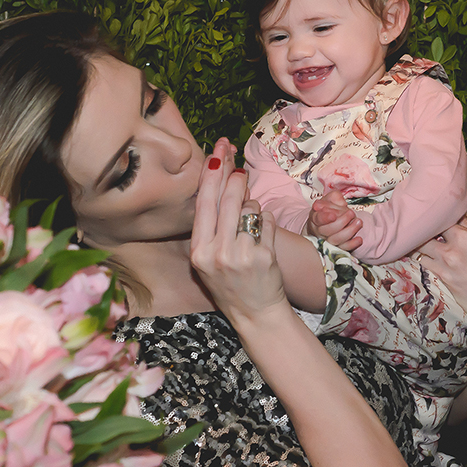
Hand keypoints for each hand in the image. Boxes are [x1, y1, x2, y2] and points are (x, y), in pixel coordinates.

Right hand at [191, 139, 286, 326]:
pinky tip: (264, 237)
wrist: (255, 314)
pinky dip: (268, 223)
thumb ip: (213, 227)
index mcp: (199, 251)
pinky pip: (268, 222)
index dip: (211, 174)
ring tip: (251, 223)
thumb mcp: (210, 259)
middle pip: (227, 199)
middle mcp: (216, 253)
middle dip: (235, 178)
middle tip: (240, 169)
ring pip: (250, 208)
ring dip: (253, 207)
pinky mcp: (264, 256)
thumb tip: (223, 182)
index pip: (203, 204)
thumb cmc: (231, 283)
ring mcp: (241, 254)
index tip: (218, 152)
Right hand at [307, 191, 362, 251]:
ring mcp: (327, 240)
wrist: (326, 224)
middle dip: (342, 222)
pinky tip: (359, 239)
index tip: (334, 215)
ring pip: (336, 240)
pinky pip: (343, 249)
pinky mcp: (337, 248)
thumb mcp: (330, 199)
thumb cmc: (329, 210)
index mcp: (315, 217)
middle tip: (351, 213)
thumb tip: (339, 202)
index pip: (318, 218)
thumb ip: (334, 197)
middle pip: (327, 230)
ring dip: (349, 231)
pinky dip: (352, 245)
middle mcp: (319, 230)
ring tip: (359, 222)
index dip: (325, 218)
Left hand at [415, 220, 466, 350]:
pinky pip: (424, 264)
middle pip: (427, 230)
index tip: (434, 217)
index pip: (444, 217)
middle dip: (423, 229)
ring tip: (418, 244)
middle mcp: (454, 247)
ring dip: (418, 245)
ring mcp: (446, 264)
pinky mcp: (442, 279)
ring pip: (420, 247)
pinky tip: (423, 259)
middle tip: (421, 229)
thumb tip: (460, 217)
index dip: (437, 217)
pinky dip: (423, 260)